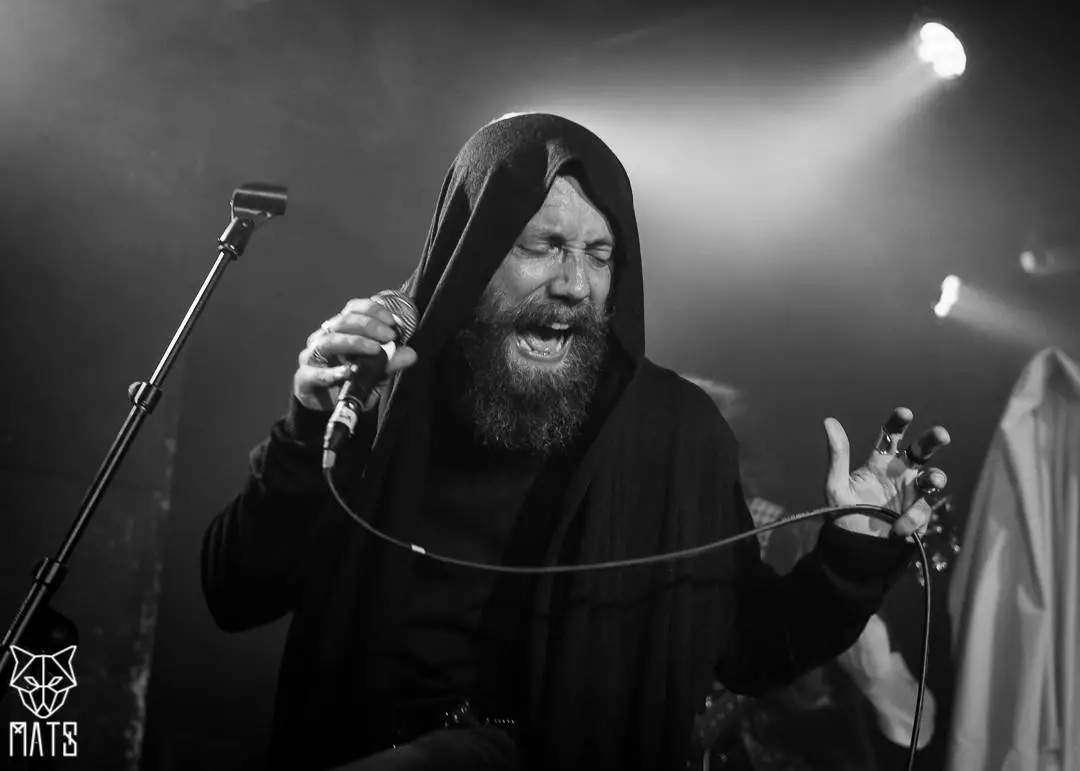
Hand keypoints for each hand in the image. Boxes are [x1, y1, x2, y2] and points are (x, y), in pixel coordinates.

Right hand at [294, 298, 418, 410]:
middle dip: (368, 326)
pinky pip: (316, 373)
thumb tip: (411, 354)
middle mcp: (323, 338)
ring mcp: (311, 357)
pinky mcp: (304, 378)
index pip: (352, 310)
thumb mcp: (374, 372)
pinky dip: (333, 372)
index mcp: (339, 330)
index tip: (392, 321)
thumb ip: (389, 362)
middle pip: (342, 322)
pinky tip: (348, 372)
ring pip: (329, 342)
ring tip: (375, 350)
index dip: (372, 311)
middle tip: (389, 335)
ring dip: (354, 343)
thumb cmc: (349, 382)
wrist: (325, 409)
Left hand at [824, 407, 949, 538]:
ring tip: (932, 481)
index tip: (905, 414)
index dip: (899, 423)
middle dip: (932, 441)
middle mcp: (900, 473)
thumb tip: (828, 420)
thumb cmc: (842, 515)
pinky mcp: (920, 514)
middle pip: (922, 451)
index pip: (891, 436)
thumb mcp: (836, 485)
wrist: (854, 549)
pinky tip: (898, 528)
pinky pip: (923, 510)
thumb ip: (838, 455)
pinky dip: (913, 518)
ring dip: (936, 477)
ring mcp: (913, 493)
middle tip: (941, 434)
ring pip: (934, 477)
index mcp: (879, 462)